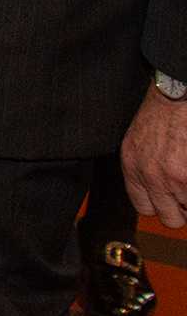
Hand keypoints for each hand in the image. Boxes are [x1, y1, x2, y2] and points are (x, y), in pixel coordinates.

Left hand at [124, 85, 186, 226]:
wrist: (174, 97)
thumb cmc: (158, 117)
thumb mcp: (137, 145)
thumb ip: (142, 171)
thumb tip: (156, 195)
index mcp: (133, 169)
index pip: (143, 208)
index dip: (161, 206)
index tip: (171, 201)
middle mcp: (151, 177)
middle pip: (169, 218)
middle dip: (183, 210)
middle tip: (186, 194)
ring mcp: (175, 178)